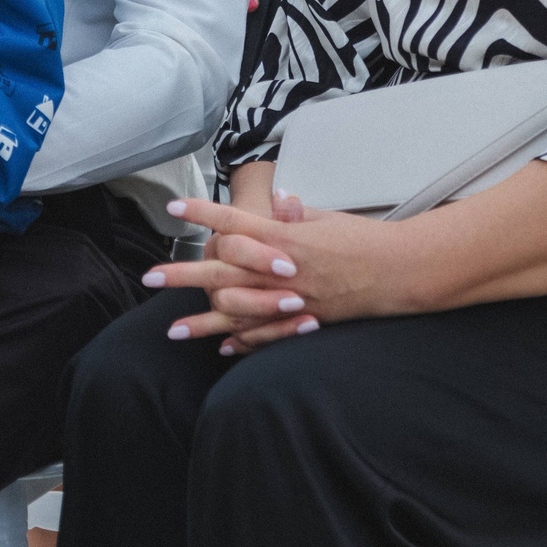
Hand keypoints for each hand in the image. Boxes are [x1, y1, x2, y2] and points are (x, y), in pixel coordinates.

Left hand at [142, 190, 414, 355]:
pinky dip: (243, 343)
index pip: (235, 221)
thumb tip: (278, 198)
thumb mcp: (327, 218)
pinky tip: (222, 347)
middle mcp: (281, 268)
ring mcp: (291, 298)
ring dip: (204, 322)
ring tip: (172, 330)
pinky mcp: (304, 322)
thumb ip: (297, 214)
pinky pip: (266, 336)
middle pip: (222, 270)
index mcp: (284, 236)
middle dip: (182, 275)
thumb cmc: (363, 240)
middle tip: (148, 277)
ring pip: (237, 312)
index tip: (174, 208)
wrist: (399, 271)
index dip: (202, 213)